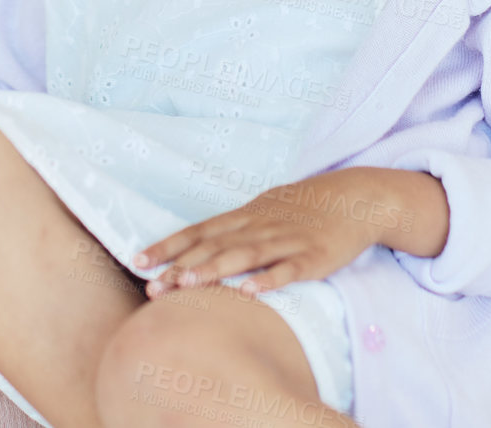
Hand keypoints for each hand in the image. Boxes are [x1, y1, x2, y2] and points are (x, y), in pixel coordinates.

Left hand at [132, 168, 398, 297]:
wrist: (353, 197)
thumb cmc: (301, 208)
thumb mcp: (262, 212)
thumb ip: (232, 231)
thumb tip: (192, 251)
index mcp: (245, 216)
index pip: (199, 231)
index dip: (168, 246)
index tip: (138, 261)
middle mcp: (259, 226)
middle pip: (215, 246)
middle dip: (182, 266)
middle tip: (152, 286)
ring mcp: (285, 240)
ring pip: (244, 255)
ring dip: (214, 269)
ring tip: (187, 284)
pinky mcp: (313, 257)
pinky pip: (288, 269)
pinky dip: (268, 280)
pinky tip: (250, 292)